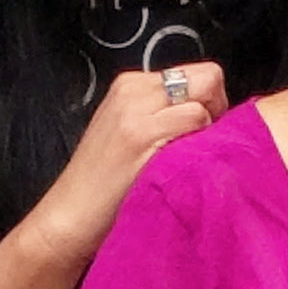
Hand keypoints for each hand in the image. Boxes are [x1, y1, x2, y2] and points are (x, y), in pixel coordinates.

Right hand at [15, 61, 226, 271]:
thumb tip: (212, 108)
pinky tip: (179, 163)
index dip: (212, 101)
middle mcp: (133, 88)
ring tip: (188, 155)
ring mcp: (135, 108)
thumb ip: (164, 111)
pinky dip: (199, 140)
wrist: (69, 215)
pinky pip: (195, 118)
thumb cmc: (106, 183)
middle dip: (217, 107)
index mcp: (132, 84)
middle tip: (203, 141)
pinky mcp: (140, 132)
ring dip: (209, 127)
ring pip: (205, 95)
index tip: (204, 130)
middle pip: (208, 76)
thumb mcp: (131, 129)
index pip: (199, 73)